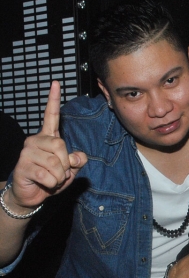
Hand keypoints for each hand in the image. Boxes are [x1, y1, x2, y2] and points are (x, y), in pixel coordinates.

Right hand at [9, 81, 87, 209]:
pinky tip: (44, 183)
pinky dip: (52, 183)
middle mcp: (36, 140)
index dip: (54, 100)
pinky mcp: (23, 166)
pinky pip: (48, 175)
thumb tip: (75, 157)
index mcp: (49, 137)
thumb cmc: (52, 178)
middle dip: (66, 164)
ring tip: (52, 179)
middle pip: (60, 146)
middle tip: (60, 173)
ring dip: (59, 176)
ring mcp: (27, 152)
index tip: (56, 83)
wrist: (32, 194)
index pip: (52, 116)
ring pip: (55, 163)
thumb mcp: (70, 169)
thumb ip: (77, 160)